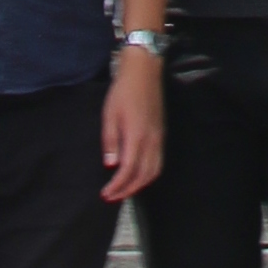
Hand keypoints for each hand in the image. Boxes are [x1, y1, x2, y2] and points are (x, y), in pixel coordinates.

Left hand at [100, 49, 163, 202]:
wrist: (144, 71)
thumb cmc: (123, 92)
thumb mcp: (110, 115)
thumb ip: (111, 142)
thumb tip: (111, 165)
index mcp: (136, 137)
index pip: (128, 171)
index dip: (117, 186)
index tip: (105, 194)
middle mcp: (151, 141)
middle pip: (143, 176)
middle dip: (127, 190)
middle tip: (112, 196)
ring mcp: (159, 138)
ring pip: (154, 171)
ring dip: (139, 185)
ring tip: (124, 190)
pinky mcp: (161, 134)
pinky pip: (158, 162)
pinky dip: (148, 175)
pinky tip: (137, 175)